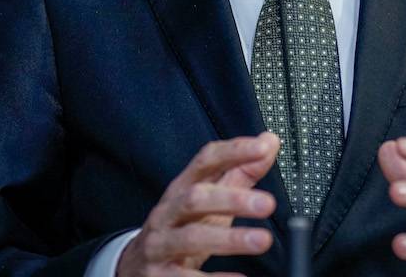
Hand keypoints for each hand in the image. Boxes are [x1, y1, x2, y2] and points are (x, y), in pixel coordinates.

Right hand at [117, 132, 278, 276]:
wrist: (136, 268)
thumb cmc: (181, 227)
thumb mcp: (208, 198)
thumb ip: (240, 171)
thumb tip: (269, 141)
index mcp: (182, 188)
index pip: (205, 160)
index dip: (234, 151)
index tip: (263, 148)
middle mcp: (167, 213)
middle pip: (195, 198)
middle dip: (232, 199)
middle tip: (268, 203)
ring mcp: (160, 244)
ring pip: (190, 238)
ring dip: (228, 239)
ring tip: (261, 241)